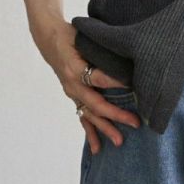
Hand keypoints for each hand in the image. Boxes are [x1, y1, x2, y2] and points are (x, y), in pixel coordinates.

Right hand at [43, 23, 139, 151]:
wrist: (48, 38)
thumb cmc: (71, 34)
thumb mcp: (84, 36)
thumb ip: (100, 47)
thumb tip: (127, 53)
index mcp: (74, 67)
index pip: (98, 78)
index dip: (115, 83)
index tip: (134, 87)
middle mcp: (72, 83)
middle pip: (96, 103)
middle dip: (116, 115)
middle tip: (135, 123)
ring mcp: (72, 93)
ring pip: (90, 115)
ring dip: (105, 129)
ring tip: (119, 142)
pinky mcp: (74, 98)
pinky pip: (83, 118)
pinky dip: (91, 133)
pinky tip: (98, 148)